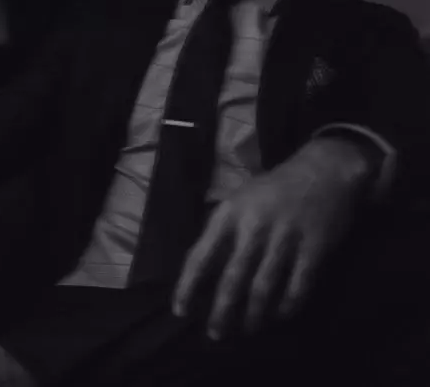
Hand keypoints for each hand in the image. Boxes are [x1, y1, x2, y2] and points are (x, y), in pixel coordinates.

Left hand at [172, 138, 372, 339]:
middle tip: (216, 333)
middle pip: (232, 279)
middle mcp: (253, 227)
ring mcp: (285, 237)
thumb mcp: (239, 199)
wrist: (323, 170)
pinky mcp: (314, 247)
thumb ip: (222, 230)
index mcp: (230, 213)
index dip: (187, 286)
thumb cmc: (274, 188)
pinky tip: (281, 315)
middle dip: (221, 311)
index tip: (180, 310)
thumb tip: (204, 270)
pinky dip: (288, 306)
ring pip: (263, 287)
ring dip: (254, 315)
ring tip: (248, 329)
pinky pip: (298, 286)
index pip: (200, 255)